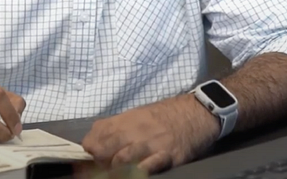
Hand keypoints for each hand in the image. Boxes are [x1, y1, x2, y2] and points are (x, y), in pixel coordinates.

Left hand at [81, 95, 220, 173]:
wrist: (196, 112)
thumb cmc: (164, 116)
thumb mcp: (136, 116)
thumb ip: (115, 128)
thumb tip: (93, 144)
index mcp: (124, 121)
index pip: (94, 138)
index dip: (90, 152)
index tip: (91, 160)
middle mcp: (135, 131)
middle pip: (103, 150)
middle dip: (100, 164)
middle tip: (105, 168)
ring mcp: (151, 144)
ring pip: (122, 160)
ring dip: (117, 170)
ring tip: (121, 172)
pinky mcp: (168, 156)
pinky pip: (148, 167)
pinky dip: (139, 172)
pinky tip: (138, 173)